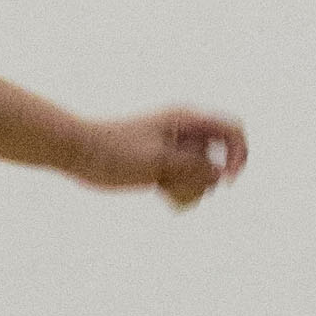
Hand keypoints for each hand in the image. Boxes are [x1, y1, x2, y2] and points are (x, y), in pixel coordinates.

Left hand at [72, 109, 248, 210]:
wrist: (77, 150)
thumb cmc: (114, 152)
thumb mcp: (158, 163)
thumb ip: (193, 168)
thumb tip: (218, 174)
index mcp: (186, 120)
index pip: (233, 131)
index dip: (238, 156)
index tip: (224, 180)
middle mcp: (184, 133)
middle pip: (218, 159)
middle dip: (205, 180)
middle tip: (176, 184)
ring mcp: (174, 150)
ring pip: (202, 176)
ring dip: (191, 190)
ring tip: (163, 190)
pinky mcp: (163, 166)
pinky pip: (185, 183)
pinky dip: (179, 193)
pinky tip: (160, 196)